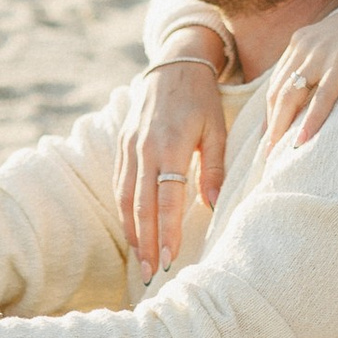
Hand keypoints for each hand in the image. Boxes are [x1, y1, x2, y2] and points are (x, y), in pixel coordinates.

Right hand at [115, 53, 230, 270]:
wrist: (175, 64)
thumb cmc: (202, 99)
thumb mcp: (217, 129)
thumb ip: (214, 168)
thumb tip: (213, 206)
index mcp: (169, 145)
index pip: (166, 199)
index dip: (167, 231)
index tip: (171, 259)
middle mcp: (144, 148)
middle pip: (141, 206)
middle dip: (146, 243)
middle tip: (150, 273)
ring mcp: (129, 146)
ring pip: (125, 198)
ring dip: (132, 231)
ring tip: (141, 260)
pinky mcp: (122, 144)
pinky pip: (120, 184)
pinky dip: (124, 210)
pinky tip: (133, 229)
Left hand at [264, 0, 337, 148]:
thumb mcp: (337, 46)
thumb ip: (319, 62)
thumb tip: (310, 92)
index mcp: (300, 41)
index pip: (277, 82)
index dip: (269, 112)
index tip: (266, 136)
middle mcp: (305, 45)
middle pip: (279, 91)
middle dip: (271, 124)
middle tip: (265, 153)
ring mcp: (323, 51)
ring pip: (293, 94)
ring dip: (282, 126)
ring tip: (277, 152)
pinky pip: (323, 96)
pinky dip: (312, 120)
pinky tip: (304, 139)